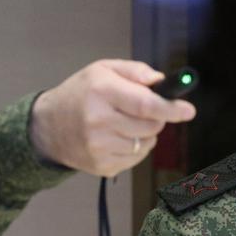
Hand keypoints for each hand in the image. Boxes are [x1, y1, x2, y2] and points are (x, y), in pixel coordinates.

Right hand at [30, 60, 195, 176]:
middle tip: (144, 110)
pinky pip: (136, 158)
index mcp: (101, 91)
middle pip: (151, 126)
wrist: (48, 127)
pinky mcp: (102, 166)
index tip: (188, 110)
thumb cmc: (79, 94)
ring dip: (145, 133)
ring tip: (123, 123)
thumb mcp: (101, 70)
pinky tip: (116, 138)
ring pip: (147, 143)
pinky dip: (134, 148)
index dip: (171, 108)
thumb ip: (134, 71)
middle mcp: (99, 121)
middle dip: (157, 117)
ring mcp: (99, 147)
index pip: (145, 104)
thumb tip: (160, 81)